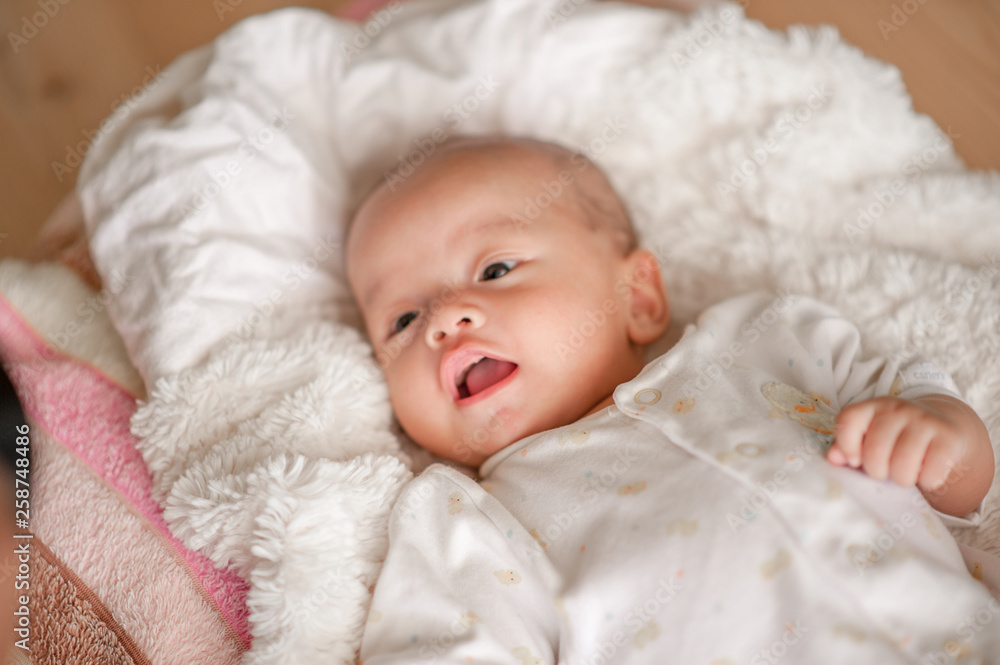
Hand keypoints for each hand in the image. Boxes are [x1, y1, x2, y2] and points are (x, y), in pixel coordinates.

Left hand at [827, 394, 993, 516]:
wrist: (940, 428)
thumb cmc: (894, 439)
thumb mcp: (868, 438)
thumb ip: (846, 448)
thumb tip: (834, 458)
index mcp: (872, 407)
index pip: (849, 419)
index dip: (847, 445)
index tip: (855, 460)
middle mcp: (898, 409)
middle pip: (875, 450)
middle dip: (876, 471)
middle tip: (884, 471)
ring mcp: (925, 421)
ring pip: (903, 464)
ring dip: (901, 479)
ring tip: (903, 474)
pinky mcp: (948, 438)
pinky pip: (931, 473)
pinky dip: (926, 482)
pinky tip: (925, 473)